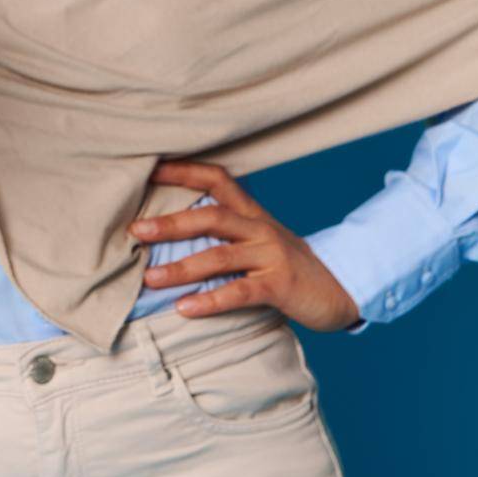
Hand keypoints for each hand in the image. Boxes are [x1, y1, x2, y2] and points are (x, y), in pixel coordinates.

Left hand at [128, 160, 360, 331]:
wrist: (342, 288)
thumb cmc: (288, 266)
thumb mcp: (259, 241)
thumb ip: (225, 234)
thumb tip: (169, 231)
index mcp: (252, 213)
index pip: (216, 179)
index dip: (183, 171)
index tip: (148, 167)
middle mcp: (260, 228)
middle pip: (212, 216)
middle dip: (171, 223)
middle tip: (135, 230)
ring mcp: (271, 256)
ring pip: (220, 256)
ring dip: (182, 268)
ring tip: (150, 279)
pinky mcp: (280, 286)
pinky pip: (240, 292)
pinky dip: (210, 301)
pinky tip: (184, 309)